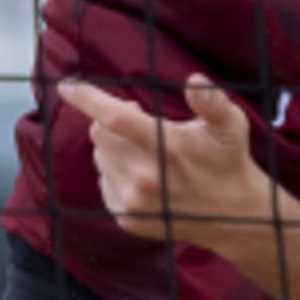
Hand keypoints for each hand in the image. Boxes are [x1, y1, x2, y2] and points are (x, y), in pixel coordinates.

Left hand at [65, 76, 272, 245]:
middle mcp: (145, 177)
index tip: (66, 87)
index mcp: (166, 148)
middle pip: (101, 134)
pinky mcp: (127, 218)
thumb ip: (212, 102)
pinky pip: (104, 181)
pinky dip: (116, 172)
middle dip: (113, 123)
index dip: (88, 100)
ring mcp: (133, 201)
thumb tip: (196, 80)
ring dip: (115, 148)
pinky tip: (144, 175)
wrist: (233, 215)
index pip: (116, 118)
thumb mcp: (230, 126)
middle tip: (144, 125)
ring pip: (100, 157)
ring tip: (147, 153)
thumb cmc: (228, 160)